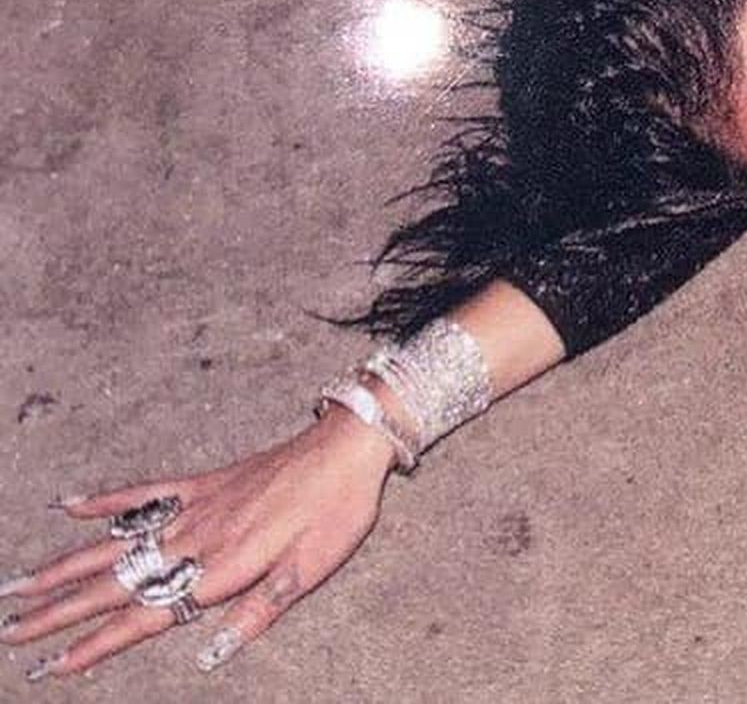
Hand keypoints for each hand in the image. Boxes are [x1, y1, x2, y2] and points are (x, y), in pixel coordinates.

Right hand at [0, 405, 395, 680]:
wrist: (348, 445)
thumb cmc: (338, 511)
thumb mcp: (311, 571)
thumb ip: (257, 613)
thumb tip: (210, 655)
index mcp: (220, 569)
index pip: (145, 615)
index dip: (98, 643)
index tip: (54, 666)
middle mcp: (197, 538)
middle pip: (115, 582)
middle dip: (60, 611)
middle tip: (13, 632)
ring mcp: (196, 506)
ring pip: (117, 541)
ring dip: (66, 565)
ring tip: (22, 584)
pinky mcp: (205, 481)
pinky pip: (146, 491)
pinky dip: (106, 499)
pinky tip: (70, 505)